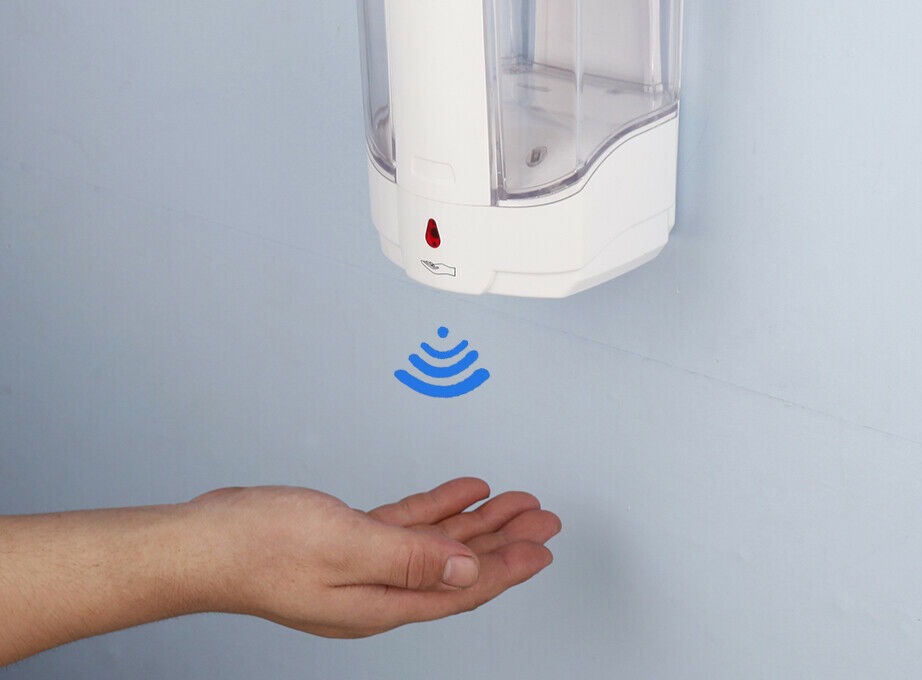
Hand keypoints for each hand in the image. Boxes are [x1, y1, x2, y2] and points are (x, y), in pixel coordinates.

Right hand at [186, 478, 559, 637]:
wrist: (205, 541)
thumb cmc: (261, 547)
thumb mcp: (347, 545)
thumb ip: (411, 558)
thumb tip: (466, 569)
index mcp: (382, 602)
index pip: (462, 586)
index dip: (508, 566)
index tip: (542, 546)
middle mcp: (379, 591)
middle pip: (458, 566)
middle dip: (504, 541)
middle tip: (541, 519)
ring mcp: (364, 567)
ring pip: (437, 544)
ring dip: (476, 522)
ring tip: (513, 501)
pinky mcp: (349, 543)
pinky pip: (408, 527)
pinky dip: (437, 509)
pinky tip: (461, 493)